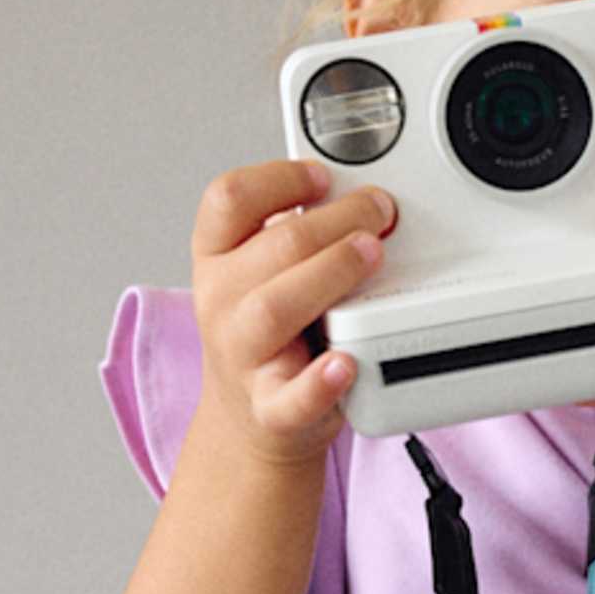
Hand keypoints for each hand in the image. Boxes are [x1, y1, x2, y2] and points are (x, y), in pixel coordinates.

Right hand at [188, 161, 399, 471]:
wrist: (250, 417)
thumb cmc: (267, 332)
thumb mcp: (262, 271)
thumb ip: (295, 233)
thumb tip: (357, 195)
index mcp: (215, 257)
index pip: (229, 199)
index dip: (279, 178)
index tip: (323, 176)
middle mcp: (220, 302)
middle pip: (273, 247)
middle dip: (334, 222)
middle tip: (379, 213)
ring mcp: (243, 356)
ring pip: (276, 308)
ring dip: (330, 274)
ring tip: (372, 257)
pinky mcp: (272, 408)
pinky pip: (292, 399)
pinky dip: (320, 383)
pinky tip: (346, 363)